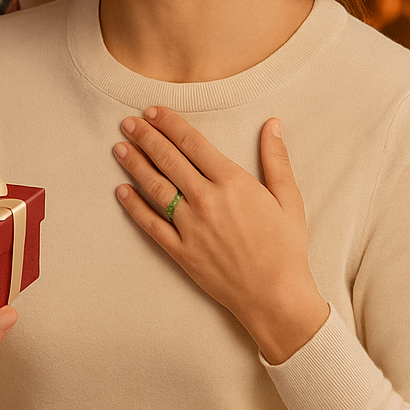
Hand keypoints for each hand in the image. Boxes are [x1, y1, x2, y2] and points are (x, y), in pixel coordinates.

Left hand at [113, 107, 328, 363]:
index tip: (153, 111)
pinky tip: (121, 191)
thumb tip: (273, 123)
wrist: (277, 298)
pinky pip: (151, 225)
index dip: (170, 124)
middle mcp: (207, 200)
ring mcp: (191, 227)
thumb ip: (277, 159)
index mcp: (233, 183)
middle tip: (127, 122)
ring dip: (135, 165)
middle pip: (168, 160)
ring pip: (155, 188)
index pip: (193, 144)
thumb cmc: (286, 249)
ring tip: (119, 148)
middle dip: (145, 137)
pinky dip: (134, 207)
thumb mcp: (290, 200)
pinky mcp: (181, 252)